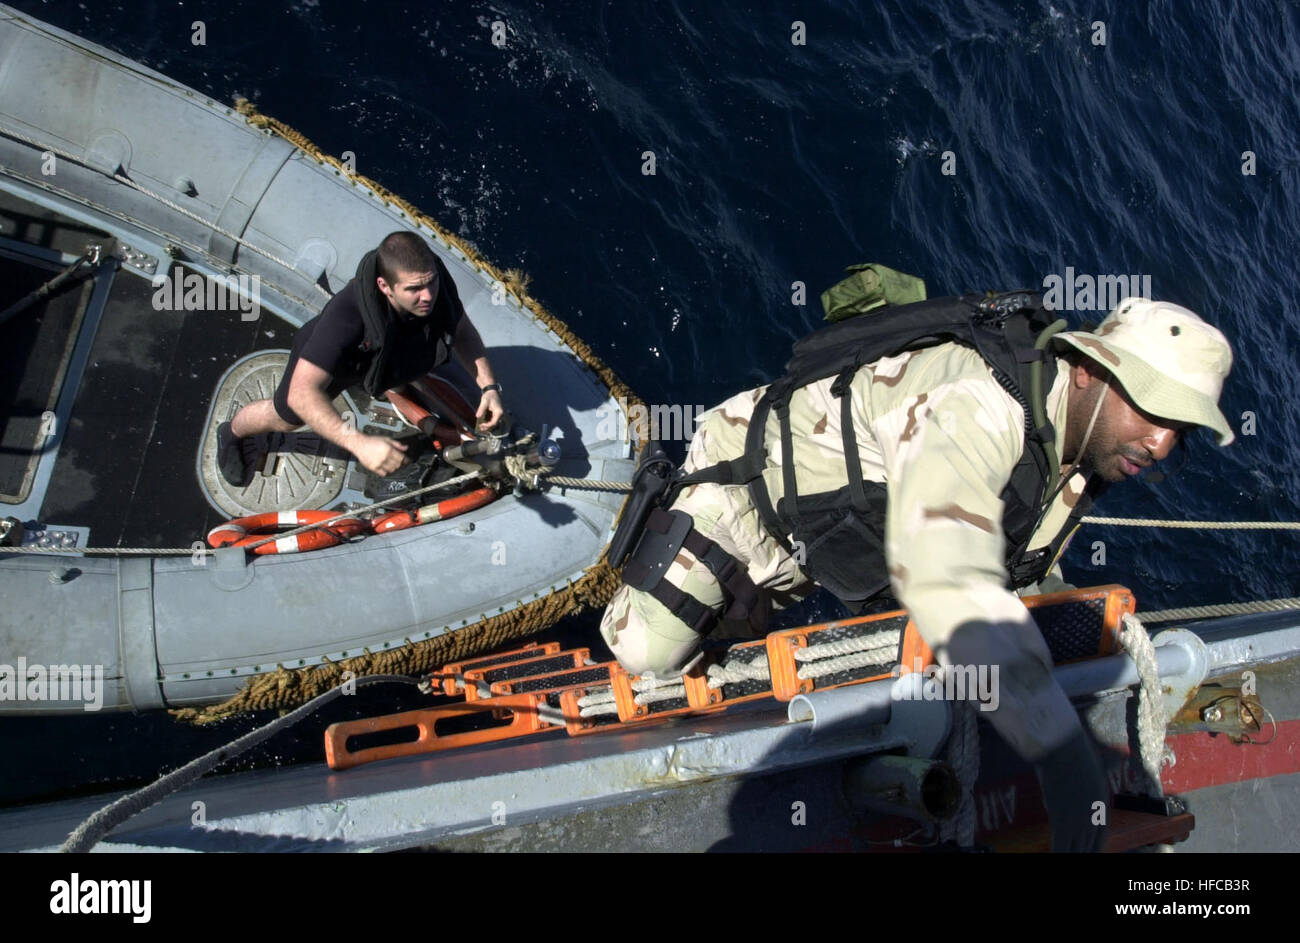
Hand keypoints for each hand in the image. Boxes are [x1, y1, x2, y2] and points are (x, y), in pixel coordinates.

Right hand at [351, 434, 408, 475]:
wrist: (359, 444)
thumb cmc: (372, 441)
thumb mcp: (386, 439)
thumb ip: (397, 444)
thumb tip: (405, 448)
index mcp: (388, 450)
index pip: (401, 458)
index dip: (406, 460)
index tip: (407, 461)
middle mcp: (384, 457)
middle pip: (397, 465)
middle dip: (400, 464)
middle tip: (400, 462)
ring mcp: (379, 463)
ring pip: (391, 470)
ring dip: (394, 468)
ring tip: (392, 465)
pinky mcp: (373, 468)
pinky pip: (383, 473)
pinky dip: (386, 472)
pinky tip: (385, 468)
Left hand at [476, 389, 504, 431]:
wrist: (492, 391)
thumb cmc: (489, 396)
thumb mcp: (484, 401)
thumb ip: (481, 409)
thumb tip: (477, 416)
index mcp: (499, 412)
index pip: (494, 422)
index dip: (488, 425)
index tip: (481, 425)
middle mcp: (500, 414)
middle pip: (494, 424)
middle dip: (487, 427)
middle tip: (480, 428)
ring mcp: (498, 414)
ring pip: (494, 423)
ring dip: (487, 426)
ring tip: (480, 427)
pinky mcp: (496, 414)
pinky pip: (492, 420)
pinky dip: (488, 422)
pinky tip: (482, 423)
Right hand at [1035, 730, 1110, 851]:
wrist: (1064, 747)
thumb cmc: (1072, 749)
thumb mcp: (1088, 765)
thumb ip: (1089, 777)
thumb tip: (1098, 769)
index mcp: (1101, 803)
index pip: (1101, 835)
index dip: (1094, 848)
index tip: (1089, 853)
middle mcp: (1094, 815)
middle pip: (1088, 845)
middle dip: (1082, 853)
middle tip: (1075, 857)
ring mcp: (1079, 819)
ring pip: (1076, 849)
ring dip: (1070, 856)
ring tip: (1063, 860)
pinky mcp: (1062, 820)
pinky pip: (1060, 846)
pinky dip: (1058, 853)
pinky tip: (1052, 858)